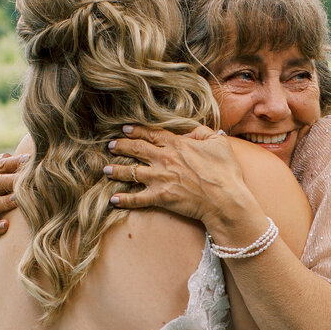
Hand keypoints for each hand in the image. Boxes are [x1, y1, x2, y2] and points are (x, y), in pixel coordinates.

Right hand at [0, 152, 26, 240]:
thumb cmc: (7, 197)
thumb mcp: (7, 181)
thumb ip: (12, 166)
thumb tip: (29, 148)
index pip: (0, 165)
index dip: (15, 162)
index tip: (31, 159)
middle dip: (14, 180)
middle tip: (29, 178)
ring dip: (6, 201)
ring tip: (18, 200)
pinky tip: (6, 225)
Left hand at [103, 125, 252, 228]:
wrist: (224, 199)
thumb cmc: (225, 172)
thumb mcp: (219, 144)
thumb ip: (204, 133)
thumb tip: (192, 132)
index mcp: (177, 145)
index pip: (152, 134)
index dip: (137, 131)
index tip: (125, 129)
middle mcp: (164, 159)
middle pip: (137, 149)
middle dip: (122, 146)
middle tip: (111, 146)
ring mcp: (160, 178)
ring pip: (132, 172)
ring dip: (117, 170)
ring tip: (106, 170)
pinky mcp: (159, 197)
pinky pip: (137, 198)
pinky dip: (124, 200)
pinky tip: (114, 200)